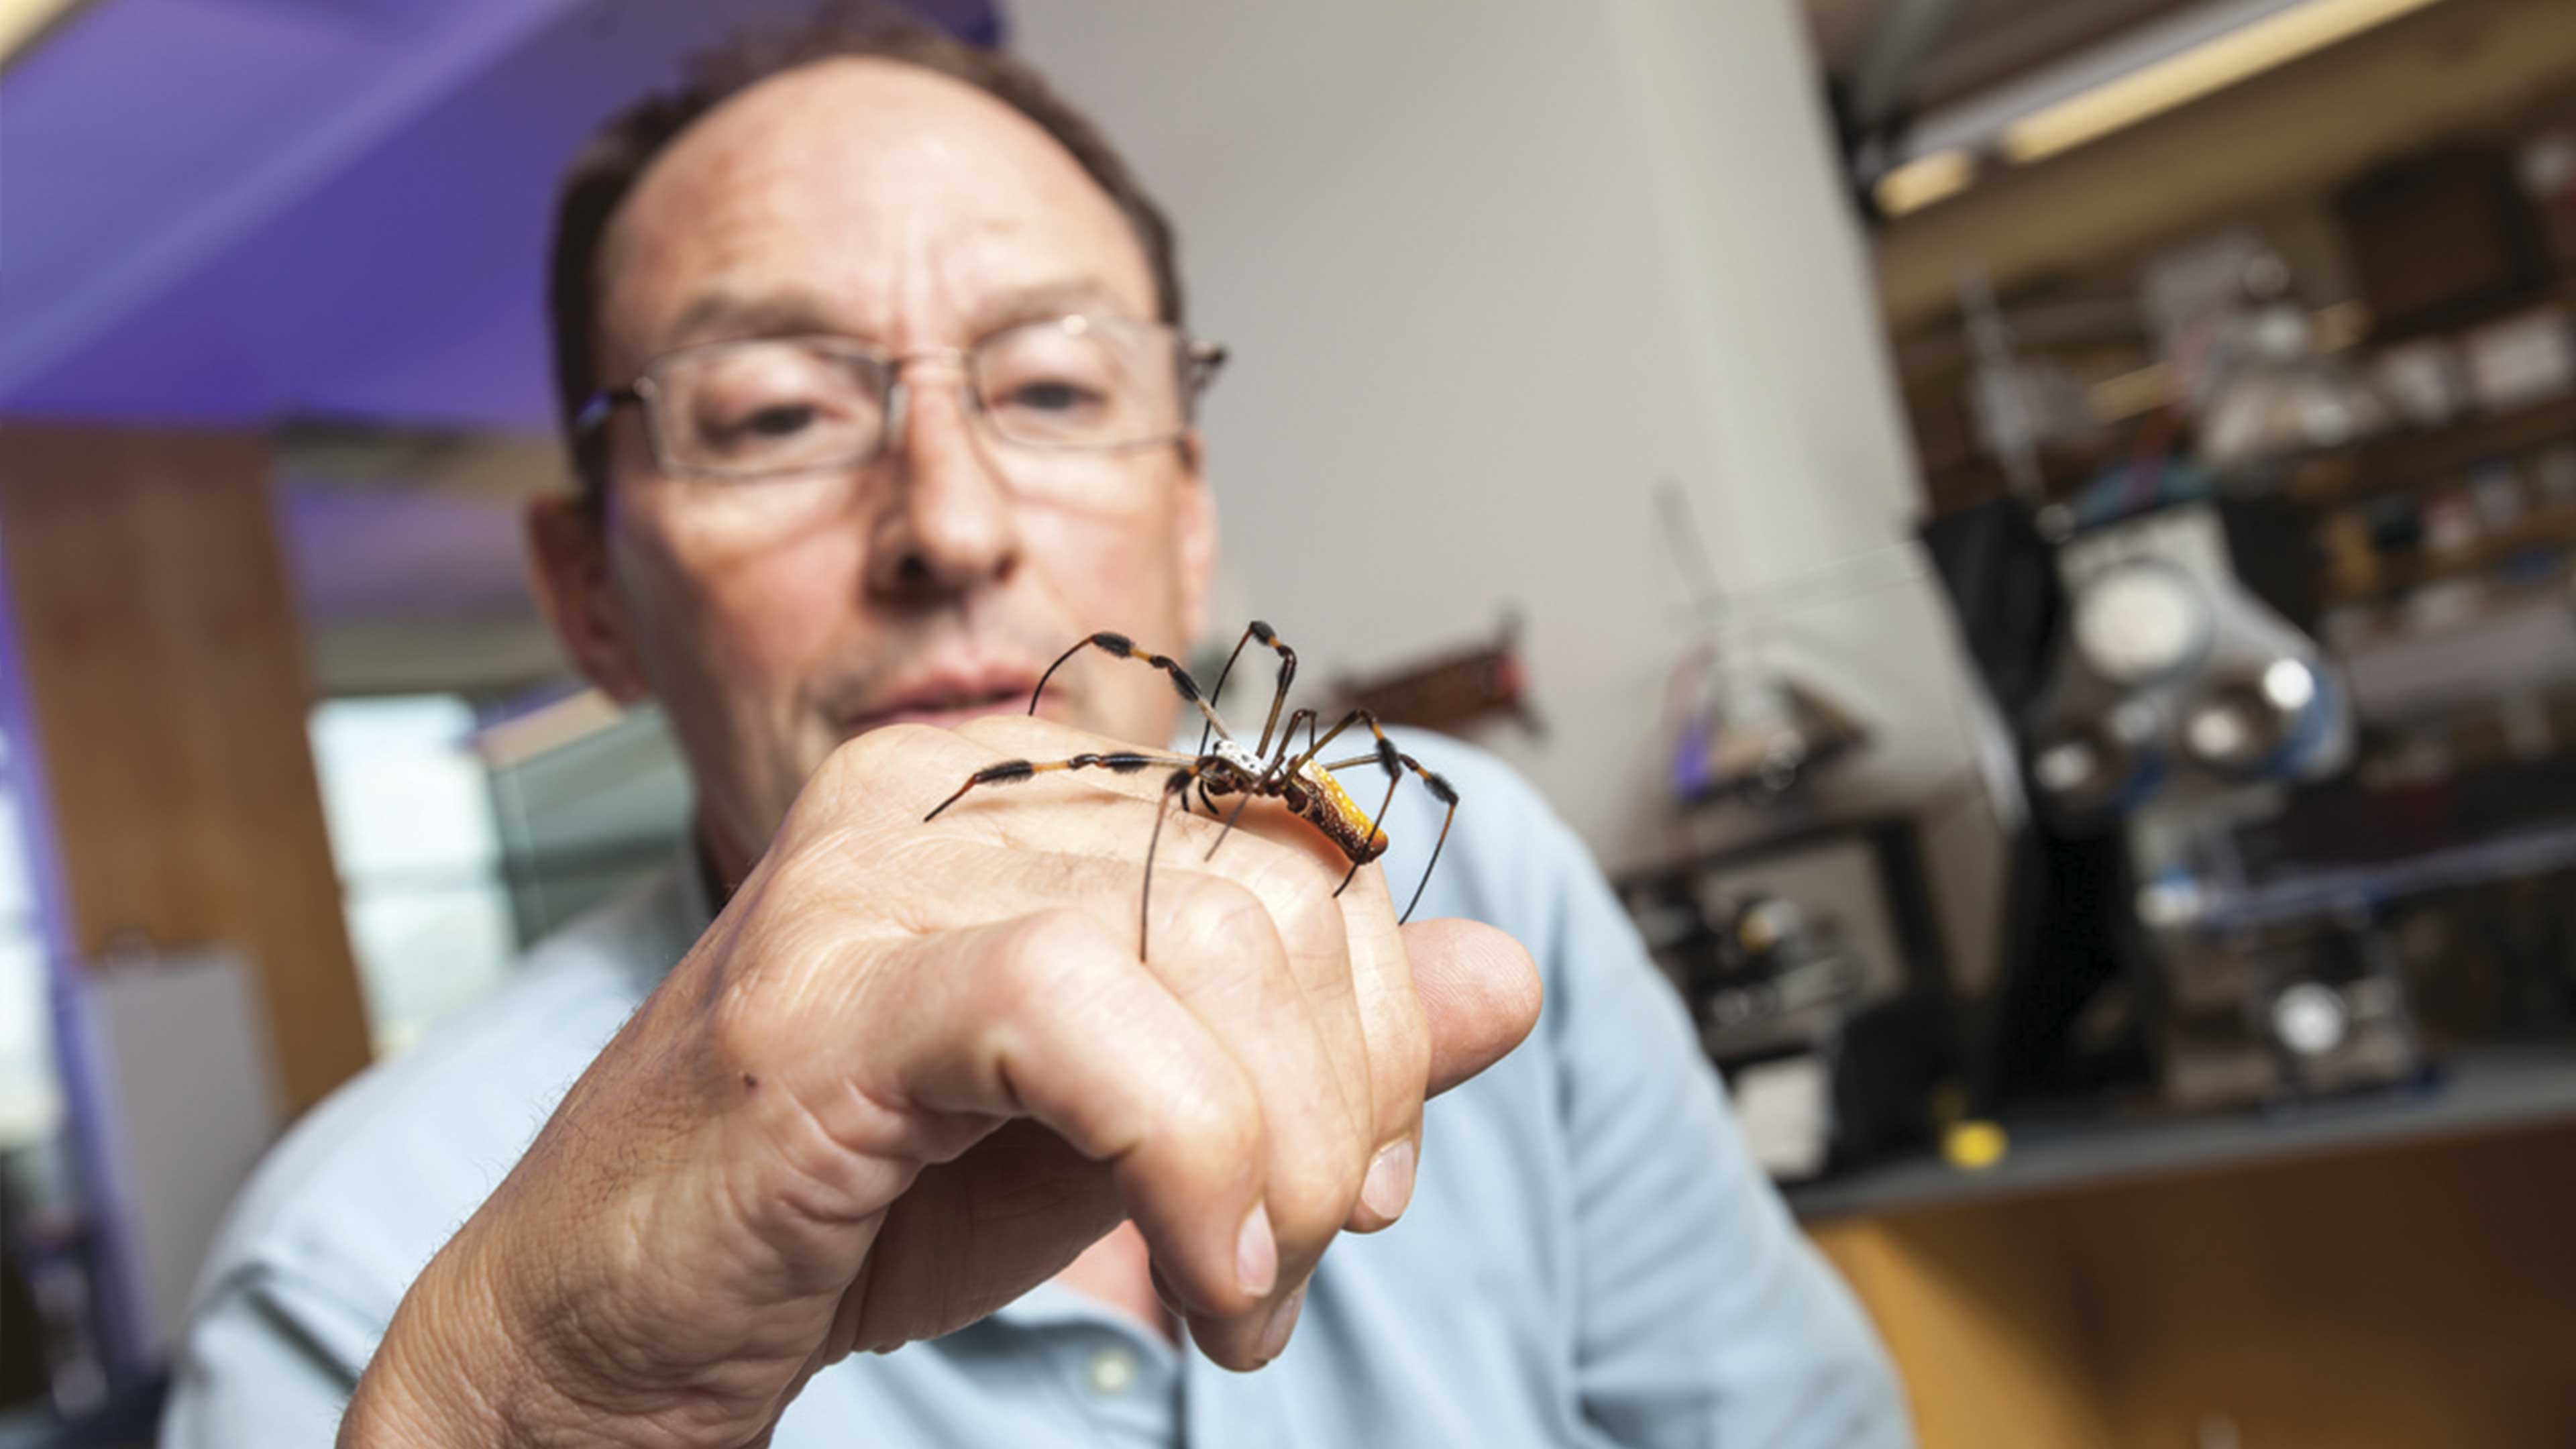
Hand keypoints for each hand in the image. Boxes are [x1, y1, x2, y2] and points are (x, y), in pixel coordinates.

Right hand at [340, 717, 1541, 1448]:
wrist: (600, 1330)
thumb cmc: (860, 1208)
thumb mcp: (1137, 1110)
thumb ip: (1316, 1037)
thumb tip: (1509, 975)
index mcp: (1019, 788)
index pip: (1296, 841)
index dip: (1380, 1016)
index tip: (1360, 1179)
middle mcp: (944, 790)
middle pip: (1275, 891)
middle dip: (1345, 1105)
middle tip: (1297, 1256)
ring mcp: (868, 880)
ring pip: (1207, 948)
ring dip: (1280, 1161)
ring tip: (1240, 1295)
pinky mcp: (819, 999)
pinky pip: (1081, 1013)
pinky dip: (1191, 1154)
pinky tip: (1211, 1274)